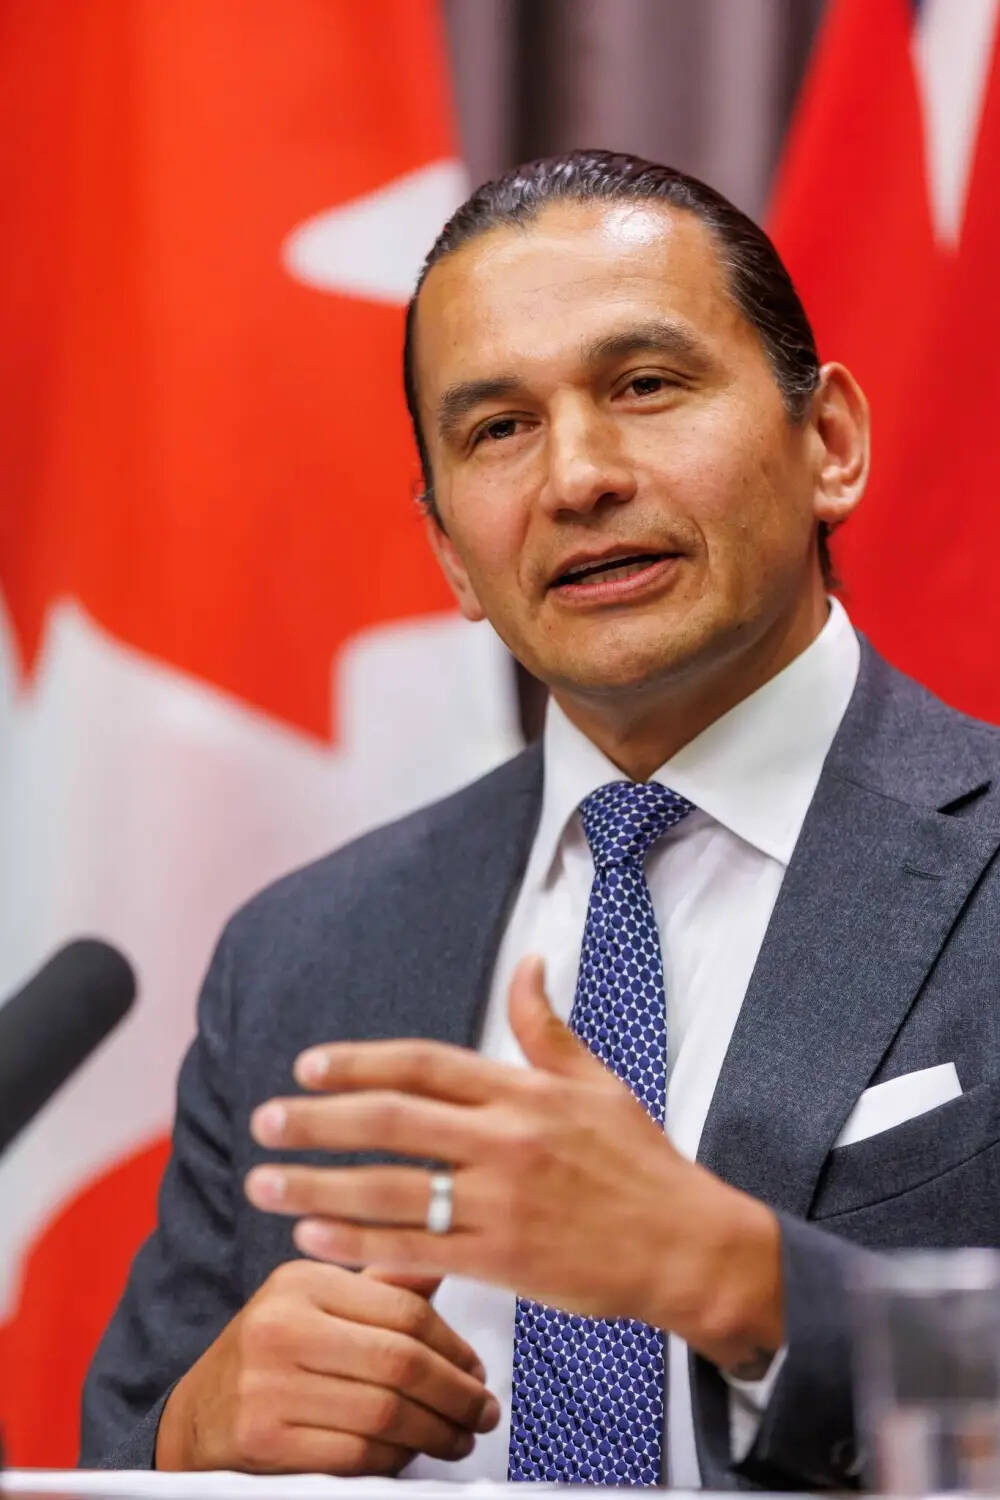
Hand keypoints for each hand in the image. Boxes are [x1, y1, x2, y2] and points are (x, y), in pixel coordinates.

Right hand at [154, 1259, 499, 1473]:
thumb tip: (441, 1260)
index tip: (477, 1368)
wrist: (194, 1418)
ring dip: (435, 1433)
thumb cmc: (268, 1357)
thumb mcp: (313, 1305)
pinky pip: (355, 1455)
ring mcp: (269, 1385)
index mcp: (301, 1281)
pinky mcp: (263, 1440)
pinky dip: (395, 1461)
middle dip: (455, 1394)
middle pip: (400, 1363)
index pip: (403, 1308)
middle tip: (482, 1411)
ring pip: (385, 1413)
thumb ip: (378, 1288)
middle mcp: (283, 1326)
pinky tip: (410, 1457)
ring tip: (457, 1438)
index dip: (453, 1345)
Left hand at [245, 956, 782, 1372]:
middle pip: (392, 1120)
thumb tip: (528, 961)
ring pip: (390, 1188)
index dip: (358, 1062)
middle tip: (263, 1122)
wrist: (688, 1244)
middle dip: (318, 1120)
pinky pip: (416, 1249)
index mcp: (522, 1090)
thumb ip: (546, 1026)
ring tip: (263, 1182)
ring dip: (318, 1184)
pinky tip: (314, 1238)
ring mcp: (503, 1201)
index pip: (423, 1064)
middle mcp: (506, 1138)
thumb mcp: (597, 1080)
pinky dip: (359, 1243)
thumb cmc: (642, 1161)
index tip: (307, 1067)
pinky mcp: (504, 1259)